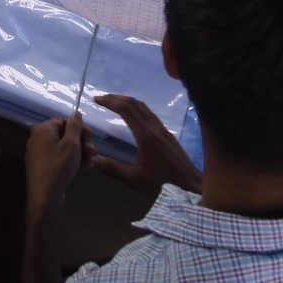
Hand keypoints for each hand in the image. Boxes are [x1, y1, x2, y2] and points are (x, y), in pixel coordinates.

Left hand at [24, 113, 87, 214]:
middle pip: (64, 134)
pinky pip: (59, 157)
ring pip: (63, 147)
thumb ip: (75, 127)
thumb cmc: (59, 167)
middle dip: (81, 142)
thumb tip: (75, 113)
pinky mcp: (42, 166)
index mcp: (42, 130)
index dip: (80, 127)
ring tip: (91, 162)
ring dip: (79, 152)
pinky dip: (71, 160)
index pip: (63, 121)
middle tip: (94, 152)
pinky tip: (84, 168)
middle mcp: (37, 139)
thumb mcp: (71, 144)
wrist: (45, 196)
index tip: (92, 136)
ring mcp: (39, 153)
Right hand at [83, 93, 201, 193]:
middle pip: (134, 103)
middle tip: (101, 99)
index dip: (110, 101)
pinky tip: (131, 116)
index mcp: (145, 135)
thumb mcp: (135, 179)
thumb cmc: (163, 183)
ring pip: (143, 107)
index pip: (126, 109)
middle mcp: (154, 127)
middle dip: (116, 98)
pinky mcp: (167, 134)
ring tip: (113, 103)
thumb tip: (92, 161)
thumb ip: (113, 169)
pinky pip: (149, 113)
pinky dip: (136, 108)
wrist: (191, 185)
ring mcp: (162, 129)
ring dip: (127, 101)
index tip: (96, 100)